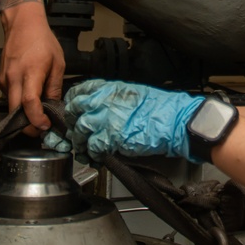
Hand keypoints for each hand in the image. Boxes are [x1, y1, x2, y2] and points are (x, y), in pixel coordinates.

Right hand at [0, 0, 65, 132]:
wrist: (22, 25)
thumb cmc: (42, 41)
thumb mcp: (58, 63)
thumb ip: (55, 87)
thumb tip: (54, 107)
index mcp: (30, 72)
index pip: (29, 103)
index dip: (36, 119)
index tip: (45, 126)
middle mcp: (13, 78)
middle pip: (15, 111)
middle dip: (27, 126)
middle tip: (42, 129)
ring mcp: (4, 80)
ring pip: (11, 106)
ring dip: (24, 114)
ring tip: (40, 112)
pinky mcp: (1, 80)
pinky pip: (10, 98)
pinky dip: (20, 103)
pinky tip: (31, 97)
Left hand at [63, 79, 202, 161]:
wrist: (172, 120)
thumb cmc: (158, 108)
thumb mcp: (132, 93)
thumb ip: (111, 97)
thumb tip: (99, 106)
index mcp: (109, 88)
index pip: (79, 91)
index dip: (72, 103)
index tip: (72, 111)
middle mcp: (104, 100)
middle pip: (74, 109)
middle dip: (71, 123)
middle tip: (74, 132)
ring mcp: (106, 118)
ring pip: (80, 129)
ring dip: (80, 142)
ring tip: (84, 149)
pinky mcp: (111, 137)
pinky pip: (93, 147)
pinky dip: (92, 154)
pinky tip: (96, 157)